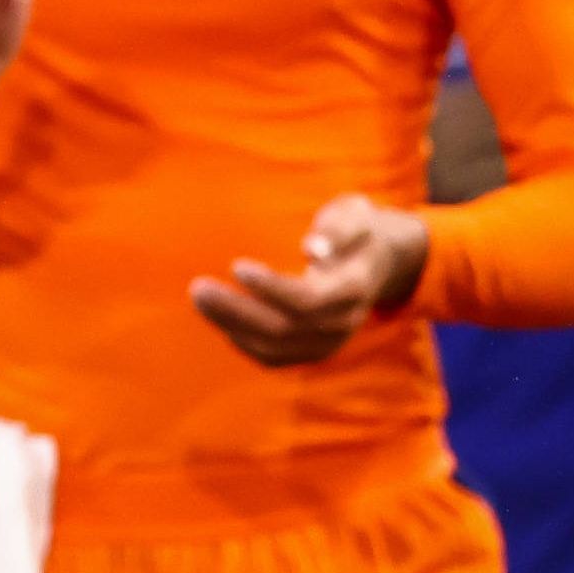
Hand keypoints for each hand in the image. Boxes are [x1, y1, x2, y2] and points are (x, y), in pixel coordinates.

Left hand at [191, 193, 427, 367]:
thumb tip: (312, 248)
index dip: (272, 288)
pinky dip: (242, 341)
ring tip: (200, 297)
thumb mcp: (355, 215)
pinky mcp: (312, 350)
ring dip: (230, 326)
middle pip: (284, 329)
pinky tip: (217, 318)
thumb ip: (338, 229)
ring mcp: (328, 342)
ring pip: (274, 348)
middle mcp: (343, 322)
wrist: (375, 261)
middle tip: (198, 287)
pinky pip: (273, 357)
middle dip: (237, 310)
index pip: (309, 300)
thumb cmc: (355, 229)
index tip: (236, 266)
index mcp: (353, 288)